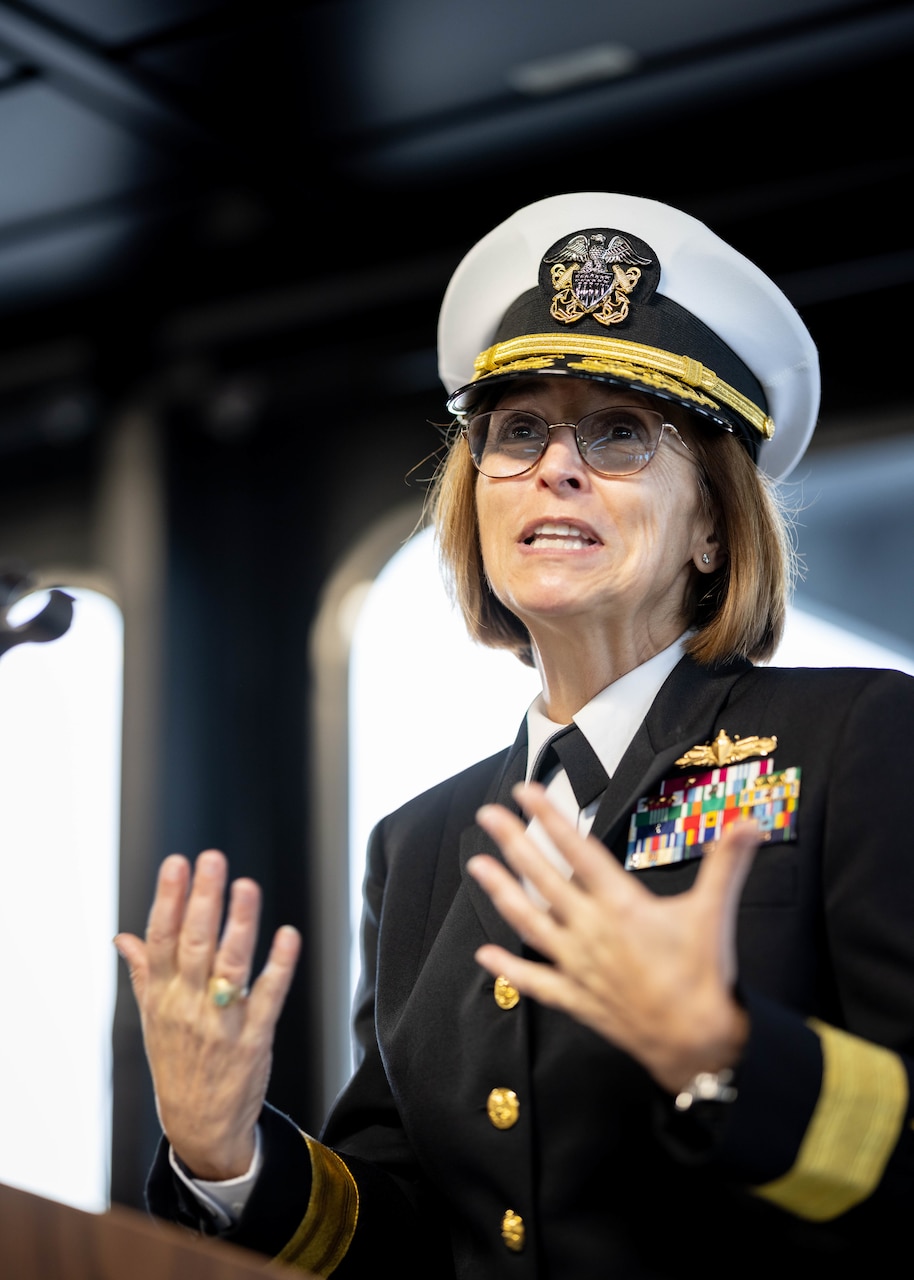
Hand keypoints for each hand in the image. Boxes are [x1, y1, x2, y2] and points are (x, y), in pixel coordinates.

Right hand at [115, 850, 300, 1179]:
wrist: (199, 1127)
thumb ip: (143, 973)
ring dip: (240, 925)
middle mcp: (187, 1007)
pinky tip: (288, 937)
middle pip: (194, 946)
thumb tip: (123, 937)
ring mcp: (221, 1023)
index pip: (161, 940)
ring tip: (246, 886)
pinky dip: (279, 967)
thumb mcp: (151, 1020)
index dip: (167, 900)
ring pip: (230, 967)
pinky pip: (267, 998)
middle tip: (211, 860)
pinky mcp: (254, 1039)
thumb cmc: (177, 1063)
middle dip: (202, 900)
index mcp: (161, 997)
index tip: (176, 863)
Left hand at [467, 783, 757, 1093]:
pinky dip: (508, 968)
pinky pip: (535, 981)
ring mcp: (578, 965)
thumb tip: (748, 823)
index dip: (550, 818)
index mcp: (621, 905)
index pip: (578, 850)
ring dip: (501, 892)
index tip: (525, 792)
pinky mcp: (576, 997)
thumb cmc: (703, 976)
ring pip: (528, 922)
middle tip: (487, 816)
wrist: (697, 1042)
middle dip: (512, 842)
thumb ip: (727, 863)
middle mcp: (591, 930)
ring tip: (476, 866)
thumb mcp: (715, 911)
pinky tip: (485, 955)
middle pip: (543, 878)